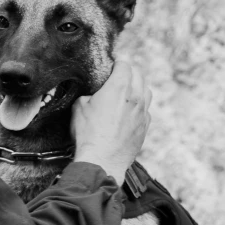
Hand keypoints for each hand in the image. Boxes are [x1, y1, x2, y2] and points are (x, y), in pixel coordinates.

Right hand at [71, 62, 151, 184]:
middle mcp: (135, 97)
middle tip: (119, 76)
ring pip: (147, 91)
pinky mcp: (144, 127)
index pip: (124, 65)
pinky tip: (130, 111)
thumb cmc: (88, 134)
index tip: (111, 66)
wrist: (102, 160)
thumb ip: (88, 95)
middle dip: (129, 72)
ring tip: (127, 91)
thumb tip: (91, 94)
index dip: (117, 63)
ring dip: (138, 87)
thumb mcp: (78, 108)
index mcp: (119, 88)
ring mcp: (142, 113)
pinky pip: (146, 110)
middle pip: (139, 75)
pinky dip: (140, 106)